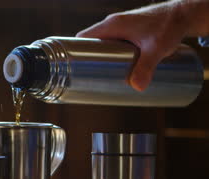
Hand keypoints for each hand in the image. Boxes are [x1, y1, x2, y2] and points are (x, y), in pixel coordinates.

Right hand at [76, 0, 208, 91]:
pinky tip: (115, 66)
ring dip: (100, 57)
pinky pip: (112, 42)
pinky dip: (109, 53)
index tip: (72, 67)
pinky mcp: (130, 31)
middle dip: (88, 59)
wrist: (184, 14)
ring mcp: (121, 27)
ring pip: (102, 43)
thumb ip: (146, 68)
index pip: (83, 37)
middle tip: (88, 77)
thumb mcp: (156, 49)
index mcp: (112, 25)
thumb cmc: (169, 25)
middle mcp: (113, 24)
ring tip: (101, 75)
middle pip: (91, 42)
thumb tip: (138, 87)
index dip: (75, 51)